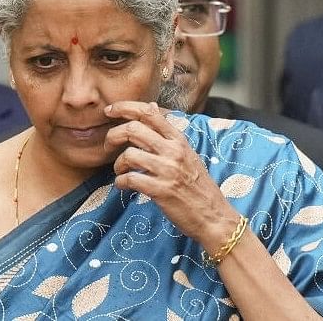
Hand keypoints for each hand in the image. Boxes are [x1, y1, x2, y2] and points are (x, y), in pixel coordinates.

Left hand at [104, 101, 240, 249]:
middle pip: (133, 129)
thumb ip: (167, 132)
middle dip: (113, 136)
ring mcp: (167, 170)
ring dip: (118, 164)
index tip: (109, 110)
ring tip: (121, 171)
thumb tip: (151, 106)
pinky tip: (123, 185)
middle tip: (108, 146)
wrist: (213, 216)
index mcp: (179, 140)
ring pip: (129, 154)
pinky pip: (130, 179)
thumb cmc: (198, 186)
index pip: (149, 113)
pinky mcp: (160, 190)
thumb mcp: (187, 153)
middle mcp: (173, 151)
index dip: (125, 107)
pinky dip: (120, 182)